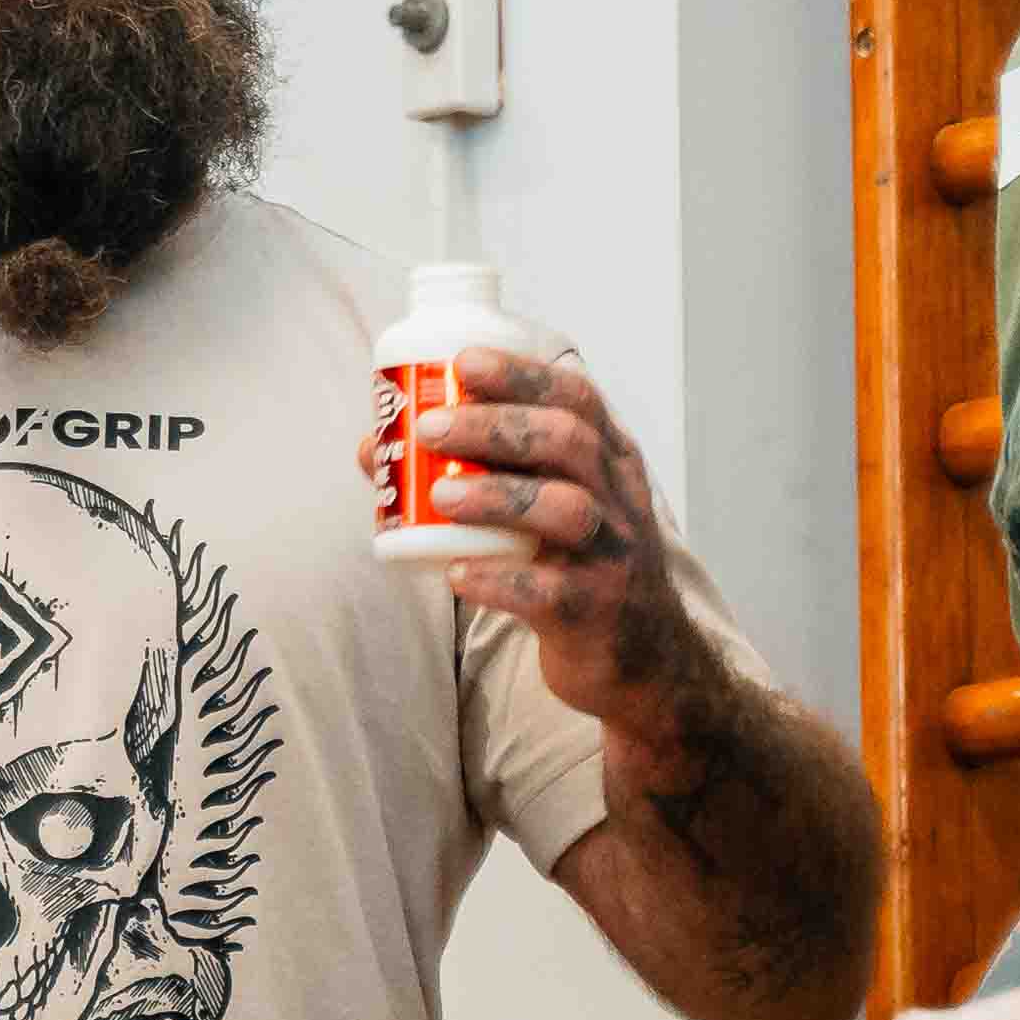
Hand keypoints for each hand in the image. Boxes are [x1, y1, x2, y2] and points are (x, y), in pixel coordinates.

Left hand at [412, 349, 699, 726]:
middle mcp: (621, 499)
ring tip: (438, 495)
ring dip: (496, 496)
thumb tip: (375, 446)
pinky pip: (548, 591)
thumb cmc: (580, 565)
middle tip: (429, 428)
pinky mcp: (595, 612)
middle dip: (495, 426)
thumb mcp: (553, 507)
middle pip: (567, 441)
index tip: (464, 362)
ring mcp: (613, 556)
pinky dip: (498, 579)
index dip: (521, 374)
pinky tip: (457, 573)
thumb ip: (484, 471)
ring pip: (564, 509)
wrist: (645, 658)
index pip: (576, 398)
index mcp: (612, 461)